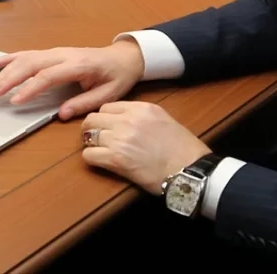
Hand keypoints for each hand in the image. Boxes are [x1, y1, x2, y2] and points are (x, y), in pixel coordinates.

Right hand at [0, 40, 144, 119]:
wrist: (124, 57)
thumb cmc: (116, 76)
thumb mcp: (108, 95)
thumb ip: (84, 104)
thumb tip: (62, 114)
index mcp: (79, 65)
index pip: (48, 76)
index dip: (30, 88)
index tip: (15, 100)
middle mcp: (64, 55)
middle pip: (32, 64)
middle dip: (10, 78)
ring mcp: (57, 52)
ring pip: (26, 57)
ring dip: (7, 70)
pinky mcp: (52, 53)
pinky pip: (28, 54)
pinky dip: (10, 58)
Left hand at [80, 102, 210, 193]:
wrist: (188, 169)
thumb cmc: (182, 149)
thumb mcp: (163, 119)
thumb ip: (142, 116)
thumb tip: (123, 120)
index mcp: (141, 108)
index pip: (107, 107)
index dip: (104, 118)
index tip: (105, 127)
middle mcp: (128, 120)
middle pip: (93, 119)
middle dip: (92, 129)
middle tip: (96, 139)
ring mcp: (120, 139)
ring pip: (87, 136)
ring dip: (91, 144)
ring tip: (99, 151)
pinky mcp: (115, 159)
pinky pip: (88, 155)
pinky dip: (91, 158)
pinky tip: (101, 162)